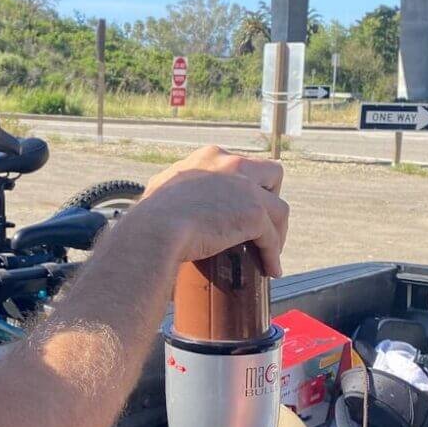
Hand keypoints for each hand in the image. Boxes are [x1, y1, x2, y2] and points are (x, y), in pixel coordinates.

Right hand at [133, 145, 288, 277]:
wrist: (154, 230)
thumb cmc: (149, 218)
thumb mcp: (161, 190)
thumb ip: (173, 189)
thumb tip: (164, 202)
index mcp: (209, 157)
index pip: (240, 165)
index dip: (245, 188)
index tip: (239, 210)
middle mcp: (231, 164)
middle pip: (272, 175)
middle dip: (270, 200)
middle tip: (259, 226)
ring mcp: (246, 188)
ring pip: (279, 209)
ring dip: (277, 232)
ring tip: (268, 254)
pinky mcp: (254, 213)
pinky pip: (272, 236)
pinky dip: (272, 255)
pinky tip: (269, 269)